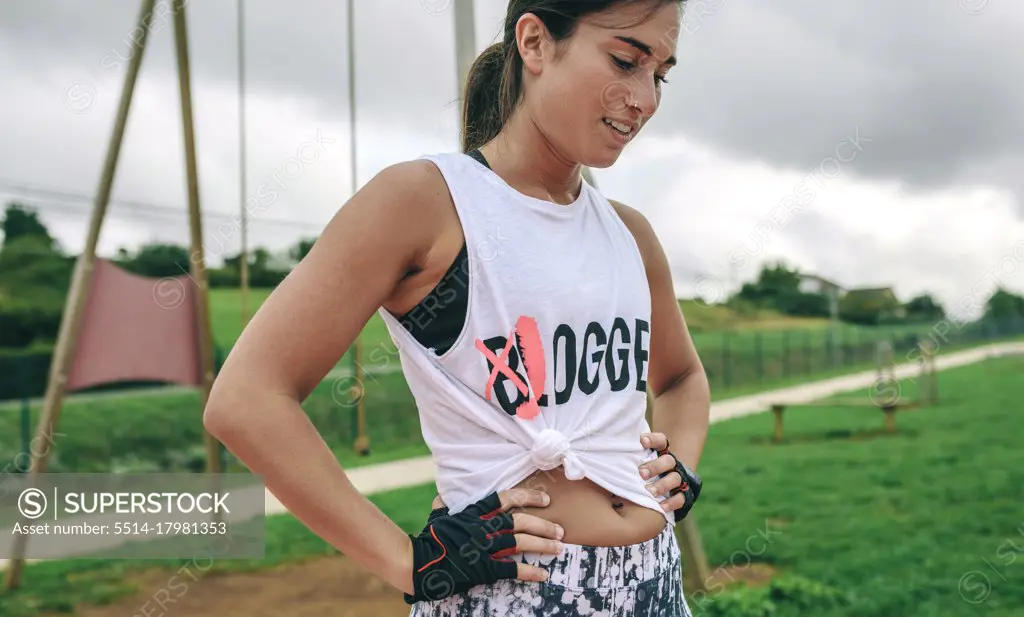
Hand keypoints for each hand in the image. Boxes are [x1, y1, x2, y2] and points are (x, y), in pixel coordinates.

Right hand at [405, 488, 563, 603]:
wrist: (416, 562)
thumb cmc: (426, 539)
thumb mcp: (436, 517)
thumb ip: (443, 506)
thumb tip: (442, 497)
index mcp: (473, 512)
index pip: (506, 498)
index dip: (528, 497)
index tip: (545, 500)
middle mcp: (482, 526)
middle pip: (520, 521)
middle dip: (543, 525)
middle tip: (560, 530)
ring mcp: (483, 547)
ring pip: (520, 542)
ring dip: (542, 545)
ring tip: (558, 548)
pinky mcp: (482, 567)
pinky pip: (511, 569)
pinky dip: (529, 571)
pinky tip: (542, 574)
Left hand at [638, 432, 701, 520]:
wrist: (666, 480)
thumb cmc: (643, 469)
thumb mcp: (639, 460)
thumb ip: (630, 457)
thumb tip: (610, 458)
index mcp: (662, 452)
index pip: (661, 441)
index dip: (653, 440)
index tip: (642, 441)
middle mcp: (672, 464)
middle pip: (668, 461)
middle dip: (655, 467)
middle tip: (641, 473)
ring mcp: (678, 478)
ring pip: (675, 478)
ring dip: (662, 485)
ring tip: (649, 491)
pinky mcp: (683, 494)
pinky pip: (680, 498)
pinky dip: (671, 502)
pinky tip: (661, 506)